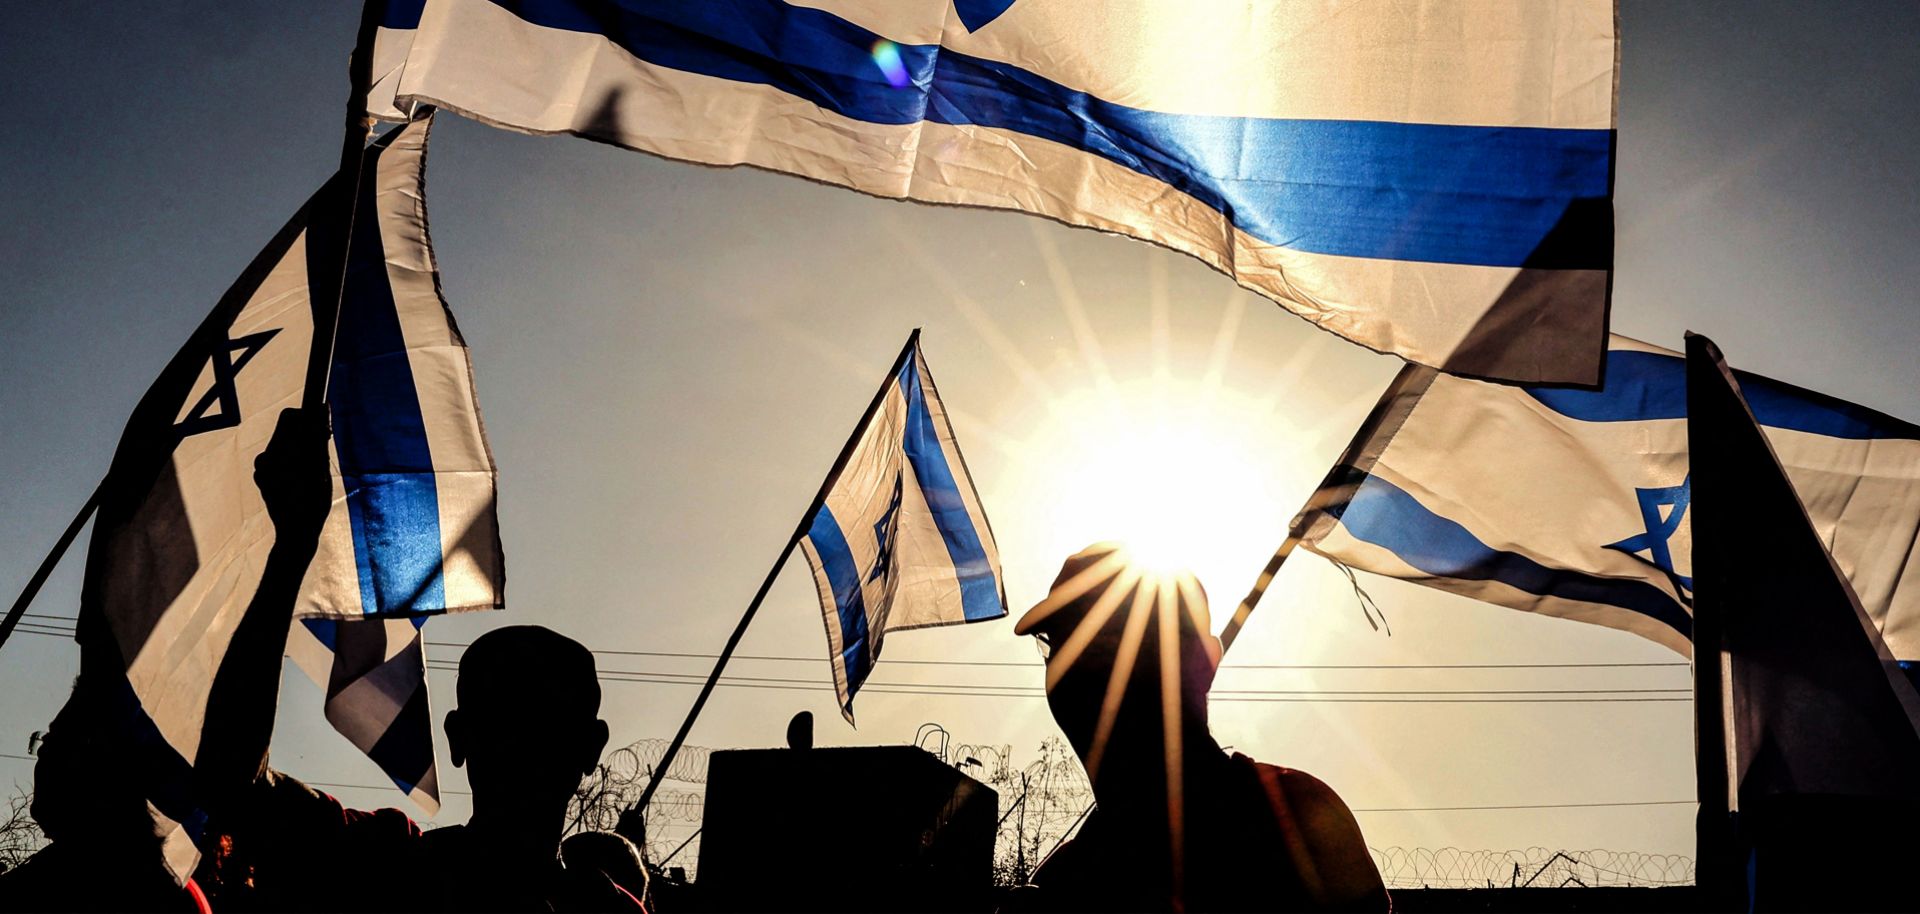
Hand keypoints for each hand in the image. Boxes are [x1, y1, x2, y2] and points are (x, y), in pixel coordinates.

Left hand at [254, 407, 331, 542]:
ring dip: (299, 447)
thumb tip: (322, 407)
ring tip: (314, 467)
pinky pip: (277, 458)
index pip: (290, 417)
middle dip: (306, 432)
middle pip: (286, 429)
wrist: (294, 534)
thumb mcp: (321, 469)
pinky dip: (291, 460)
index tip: (324, 426)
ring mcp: (260, 467)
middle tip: (323, 445)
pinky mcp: (260, 476)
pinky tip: (301, 478)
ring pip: (283, 443)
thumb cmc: (313, 503)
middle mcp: (265, 457)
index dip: (308, 416)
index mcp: (279, 454)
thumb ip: (318, 438)